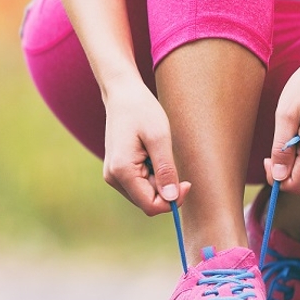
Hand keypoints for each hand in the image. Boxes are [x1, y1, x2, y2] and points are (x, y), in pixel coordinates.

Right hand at [102, 78, 190, 215]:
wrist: (122, 94)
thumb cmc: (141, 110)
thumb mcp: (159, 138)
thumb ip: (166, 170)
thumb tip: (171, 198)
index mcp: (122, 171)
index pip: (151, 206)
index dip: (172, 200)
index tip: (187, 182)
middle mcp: (113, 178)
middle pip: (147, 202)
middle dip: (165, 189)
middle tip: (173, 163)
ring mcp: (113, 175)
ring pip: (144, 195)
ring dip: (158, 181)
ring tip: (157, 154)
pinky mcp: (117, 171)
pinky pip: (139, 185)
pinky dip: (151, 176)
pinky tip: (151, 155)